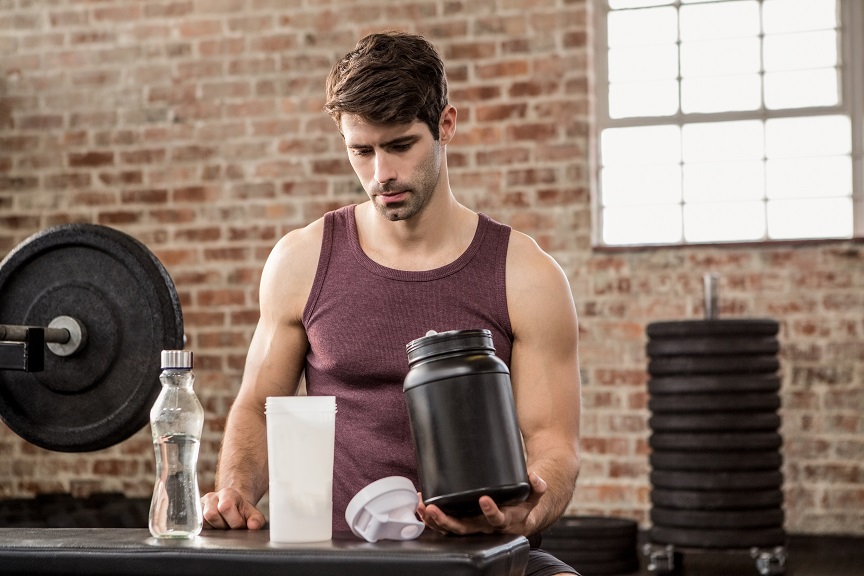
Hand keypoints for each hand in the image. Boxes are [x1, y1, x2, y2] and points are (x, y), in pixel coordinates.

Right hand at [201, 487, 266, 529]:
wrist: (230, 506)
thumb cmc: (240, 510)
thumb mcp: (251, 513)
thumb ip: (256, 519)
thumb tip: (253, 526)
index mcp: (227, 493)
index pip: (226, 507)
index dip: (235, 521)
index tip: (241, 525)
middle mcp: (211, 497)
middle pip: (211, 514)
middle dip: (223, 525)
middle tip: (230, 526)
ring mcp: (201, 506)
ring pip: (202, 521)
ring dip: (214, 529)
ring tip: (222, 527)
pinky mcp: (194, 515)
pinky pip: (196, 526)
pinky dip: (206, 531)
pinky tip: (214, 529)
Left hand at [416, 471, 546, 535]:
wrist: (525, 516)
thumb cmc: (527, 503)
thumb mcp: (536, 494)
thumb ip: (538, 486)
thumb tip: (534, 477)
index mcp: (508, 521)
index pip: (499, 520)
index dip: (491, 512)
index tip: (483, 499)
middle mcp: (489, 528)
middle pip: (467, 529)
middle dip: (448, 521)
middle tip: (433, 508)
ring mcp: (476, 527)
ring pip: (454, 530)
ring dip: (436, 521)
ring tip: (423, 506)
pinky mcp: (467, 524)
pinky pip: (449, 526)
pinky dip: (434, 519)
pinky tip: (422, 506)